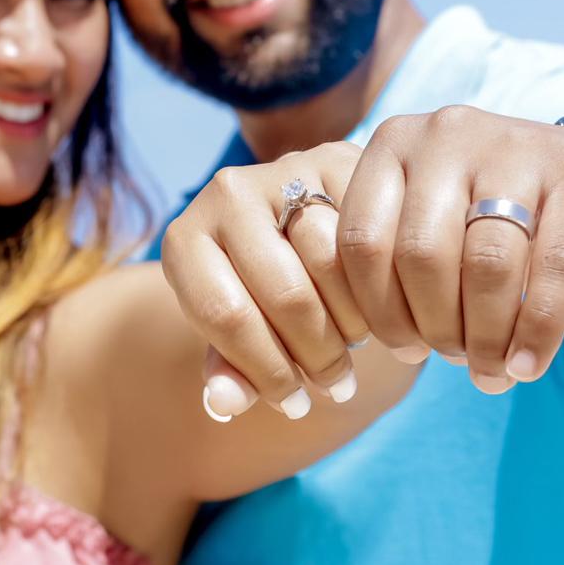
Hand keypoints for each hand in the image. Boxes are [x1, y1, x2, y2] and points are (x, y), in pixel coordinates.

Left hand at [159, 142, 369, 420]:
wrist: (288, 225)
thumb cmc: (253, 293)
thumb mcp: (235, 330)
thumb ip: (229, 369)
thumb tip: (225, 405)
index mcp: (184, 240)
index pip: (227, 316)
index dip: (266, 372)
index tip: (294, 406)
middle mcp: (225, 194)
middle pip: (286, 294)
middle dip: (317, 356)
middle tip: (334, 386)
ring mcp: (280, 170)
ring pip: (332, 261)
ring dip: (352, 320)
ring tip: (353, 345)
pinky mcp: (334, 158)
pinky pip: (368, 231)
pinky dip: (378, 283)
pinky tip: (378, 311)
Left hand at [336, 106, 563, 391]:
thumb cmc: (497, 216)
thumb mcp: (437, 222)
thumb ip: (403, 270)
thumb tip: (404, 349)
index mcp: (395, 145)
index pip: (362, 241)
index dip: (380, 310)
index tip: (408, 350)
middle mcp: (449, 132)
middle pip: (421, 255)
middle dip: (436, 327)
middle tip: (456, 360)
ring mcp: (518, 146)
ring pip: (487, 264)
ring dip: (485, 337)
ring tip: (491, 374)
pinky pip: (554, 266)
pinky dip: (538, 330)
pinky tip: (527, 367)